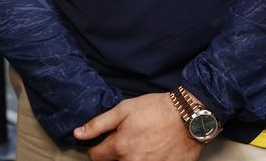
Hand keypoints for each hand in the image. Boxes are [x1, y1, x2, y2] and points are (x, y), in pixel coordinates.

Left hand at [74, 92, 202, 160]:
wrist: (187, 117)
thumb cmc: (155, 109)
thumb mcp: (123, 109)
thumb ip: (98, 123)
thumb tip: (77, 134)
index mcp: (120, 147)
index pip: (95, 157)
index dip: (94, 148)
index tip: (99, 142)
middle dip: (111, 156)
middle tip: (121, 142)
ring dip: (127, 159)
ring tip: (136, 146)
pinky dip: (144, 160)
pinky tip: (149, 151)